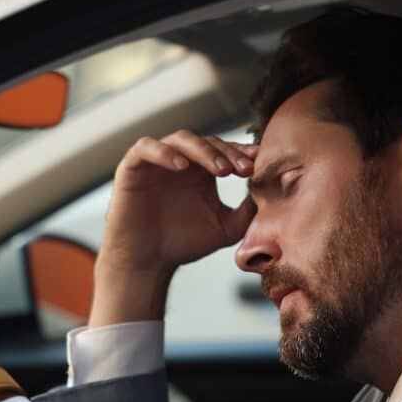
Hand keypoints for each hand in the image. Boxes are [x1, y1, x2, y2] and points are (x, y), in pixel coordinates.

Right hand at [90, 131, 256, 326]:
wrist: (148, 262)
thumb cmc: (183, 244)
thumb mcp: (226, 228)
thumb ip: (247, 211)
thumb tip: (267, 192)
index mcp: (202, 171)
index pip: (224, 151)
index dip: (242, 153)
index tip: (260, 163)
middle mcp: (181, 161)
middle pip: (208, 142)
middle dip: (228, 153)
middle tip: (244, 169)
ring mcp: (157, 161)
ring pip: (181, 139)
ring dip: (203, 151)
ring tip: (221, 170)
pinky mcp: (133, 166)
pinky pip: (146, 148)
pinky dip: (164, 152)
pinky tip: (182, 167)